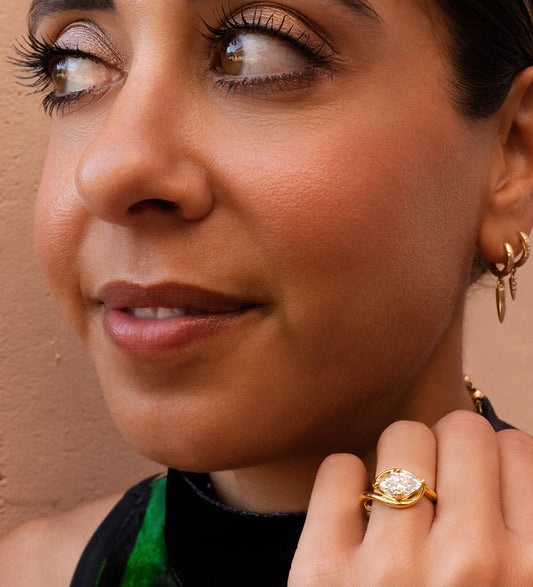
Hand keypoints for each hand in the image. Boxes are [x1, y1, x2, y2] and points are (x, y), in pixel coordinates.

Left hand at [288, 411, 532, 585]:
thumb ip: (521, 539)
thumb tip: (508, 458)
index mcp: (531, 575)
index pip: (518, 449)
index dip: (497, 456)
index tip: (481, 473)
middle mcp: (472, 566)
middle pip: (461, 429)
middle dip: (451, 446)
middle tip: (439, 478)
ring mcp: (394, 567)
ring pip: (401, 437)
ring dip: (399, 456)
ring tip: (397, 491)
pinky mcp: (324, 570)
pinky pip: (338, 468)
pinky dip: (344, 479)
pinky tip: (353, 510)